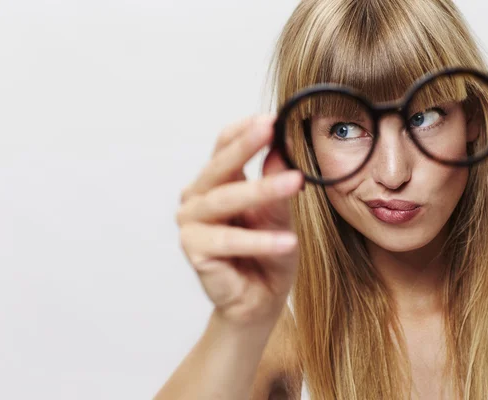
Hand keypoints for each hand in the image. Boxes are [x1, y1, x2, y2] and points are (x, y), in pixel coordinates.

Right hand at [176, 115, 303, 326]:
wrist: (260, 301)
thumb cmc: (269, 255)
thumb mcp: (280, 215)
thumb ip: (277, 184)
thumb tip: (282, 149)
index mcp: (217, 183)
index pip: (225, 147)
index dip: (245, 131)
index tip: (272, 117)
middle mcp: (198, 198)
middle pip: (221, 166)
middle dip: (246, 146)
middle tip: (270, 127)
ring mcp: (191, 223)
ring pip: (225, 200)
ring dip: (262, 191)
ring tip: (296, 182)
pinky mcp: (193, 249)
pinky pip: (227, 241)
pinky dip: (259, 241)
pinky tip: (287, 240)